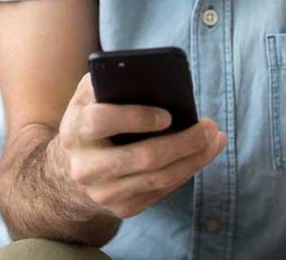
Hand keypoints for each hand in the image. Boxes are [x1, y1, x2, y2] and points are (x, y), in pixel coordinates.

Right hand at [53, 72, 226, 218]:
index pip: (101, 122)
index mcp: (76, 130)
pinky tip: (201, 155)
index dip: (136, 118)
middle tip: (210, 126)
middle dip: (183, 142)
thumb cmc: (91, 118)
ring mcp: (103, 192)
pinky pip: (161, 192)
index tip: (168, 115)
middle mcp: (86, 167)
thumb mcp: (90, 96)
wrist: (70, 168)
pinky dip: (186, 172)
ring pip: (159, 179)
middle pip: (143, 157)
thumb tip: (151, 75)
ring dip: (194, 159)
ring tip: (215, 139)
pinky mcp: (121, 209)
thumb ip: (111, 79)